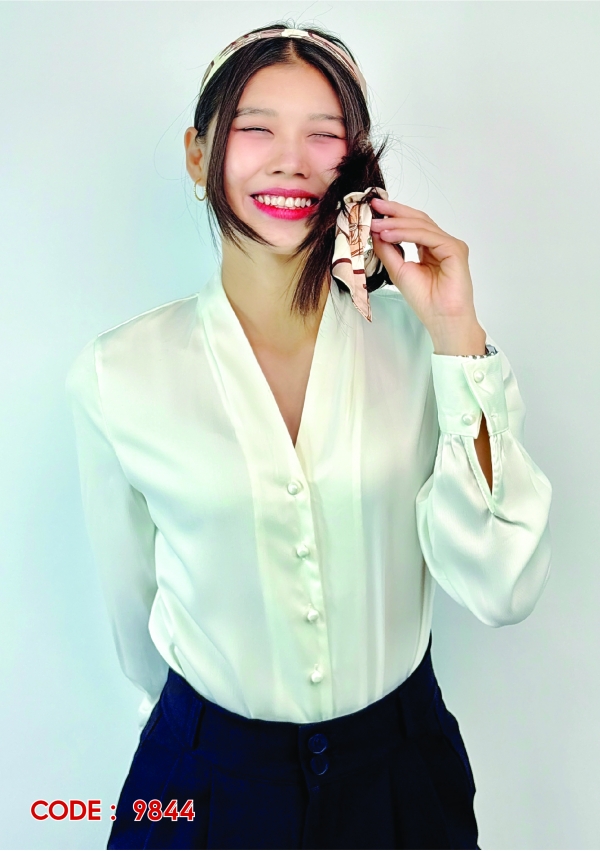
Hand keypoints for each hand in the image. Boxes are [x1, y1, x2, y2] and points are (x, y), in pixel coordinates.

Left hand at [369, 196, 483, 347]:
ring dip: (396, 223)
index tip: (372, 209)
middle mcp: (442, 244)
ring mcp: (450, 245)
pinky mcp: (455, 249)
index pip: (412, 225)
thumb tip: (374, 231)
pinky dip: (406, 233)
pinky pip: (428, 236)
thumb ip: (388, 250)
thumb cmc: (425, 301)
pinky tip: (389, 234)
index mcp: (430, 248)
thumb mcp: (398, 271)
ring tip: (376, 224)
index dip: (393, 216)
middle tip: (374, 205)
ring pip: (421, 226)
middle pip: (418, 219)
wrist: (441, 319)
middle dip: (394, 211)